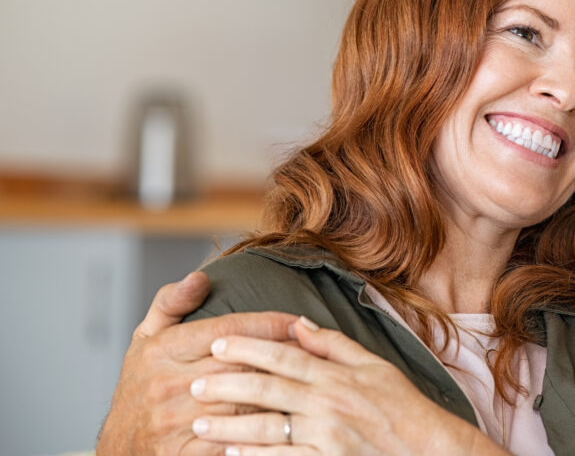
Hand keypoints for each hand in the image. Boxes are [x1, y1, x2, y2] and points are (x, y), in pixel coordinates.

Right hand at [96, 272, 297, 454]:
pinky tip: (287, 424)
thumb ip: (171, 302)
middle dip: (284, 356)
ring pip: (244, 402)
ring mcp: (176, 422)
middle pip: (243, 365)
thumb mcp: (145, 339)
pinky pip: (234, 440)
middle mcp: (169, 384)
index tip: (297, 321)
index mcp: (163, 350)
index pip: (228, 329)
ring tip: (311, 383)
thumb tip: (201, 277)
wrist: (116, 448)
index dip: (268, 324)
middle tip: (317, 350)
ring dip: (280, 393)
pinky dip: (262, 432)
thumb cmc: (139, 388)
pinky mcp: (184, 454)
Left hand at [190, 317, 509, 454]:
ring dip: (230, 428)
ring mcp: (326, 438)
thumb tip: (298, 324)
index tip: (218, 342)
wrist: (428, 449)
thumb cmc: (402, 407)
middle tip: (195, 384)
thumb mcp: (375, 365)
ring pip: (268, 431)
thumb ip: (334, 344)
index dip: (249, 348)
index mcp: (338, 376)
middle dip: (227, 386)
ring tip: (201, 424)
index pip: (285, 356)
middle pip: (268, 391)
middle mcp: (329, 405)